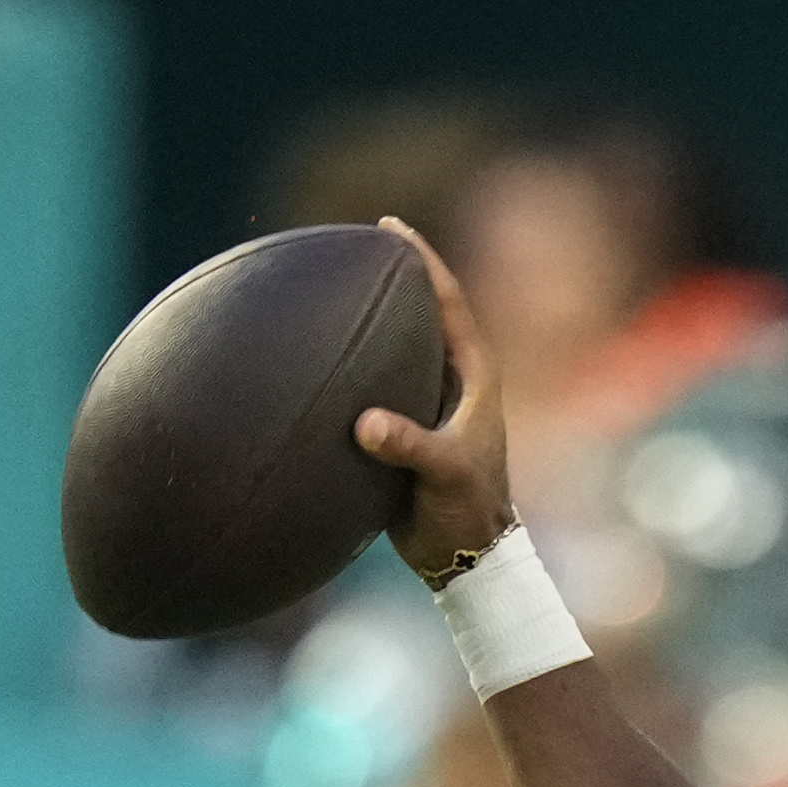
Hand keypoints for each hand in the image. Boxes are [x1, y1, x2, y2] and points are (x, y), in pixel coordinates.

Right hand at [350, 221, 517, 589]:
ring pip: (397, 348)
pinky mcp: (406, 431)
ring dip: (368, 321)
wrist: (464, 559)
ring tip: (329, 290)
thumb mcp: (444, 475)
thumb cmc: (466, 514)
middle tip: (355, 243)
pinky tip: (313, 359)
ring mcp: (428, 404)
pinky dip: (349, 367)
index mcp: (474, 377)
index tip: (392, 228)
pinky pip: (375, 386)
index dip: (423, 261)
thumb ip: (409, 446)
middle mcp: (452, 382)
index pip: (448, 302)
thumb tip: (364, 424)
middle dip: (392, 278)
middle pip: (421, 313)